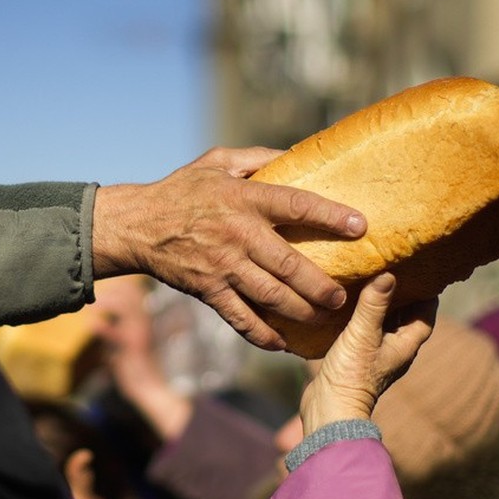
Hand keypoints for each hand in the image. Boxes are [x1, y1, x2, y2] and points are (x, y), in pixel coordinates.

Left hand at [87, 276, 192, 440]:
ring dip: (107, 302)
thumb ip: (114, 332)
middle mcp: (144, 323)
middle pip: (131, 293)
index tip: (100, 284)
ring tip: (92, 306)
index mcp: (143, 321)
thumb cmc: (136, 369)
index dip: (117, 285)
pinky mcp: (134, 348)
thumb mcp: (124, 345)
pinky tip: (92, 325)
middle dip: (111, 289)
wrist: (151, 390)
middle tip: (91, 293)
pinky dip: (104, 328)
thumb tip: (94, 323)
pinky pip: (118, 334)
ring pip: (126, 307)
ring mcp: (140, 334)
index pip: (134, 292)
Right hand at [91, 146, 365, 349]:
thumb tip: (299, 156)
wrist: (137, 225)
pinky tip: (283, 342)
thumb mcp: (219, 161)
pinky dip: (263, 335)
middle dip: (321, 284)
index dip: (330, 216)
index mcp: (244, 198)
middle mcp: (237, 234)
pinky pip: (240, 318)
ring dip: (302, 310)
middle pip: (289, 264)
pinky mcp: (208, 291)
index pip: (296, 206)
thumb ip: (259, 158)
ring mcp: (222, 267)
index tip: (360, 227)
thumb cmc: (183, 190)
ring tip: (325, 316)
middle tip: (344, 296)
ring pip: (271, 296)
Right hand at [298, 273, 435, 434]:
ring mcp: (377, 353)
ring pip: (386, 322)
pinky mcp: (359, 357)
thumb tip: (389, 274)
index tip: (420, 271)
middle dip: (403, 294)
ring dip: (381, 303)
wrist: (330, 408)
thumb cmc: (352, 374)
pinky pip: (367, 329)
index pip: (426, 314)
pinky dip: (364, 314)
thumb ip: (374, 304)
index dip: (427, 293)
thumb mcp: (363, 334)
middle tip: (394, 267)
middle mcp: (396, 349)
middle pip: (406, 316)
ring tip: (372, 278)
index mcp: (406, 344)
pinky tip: (351, 301)